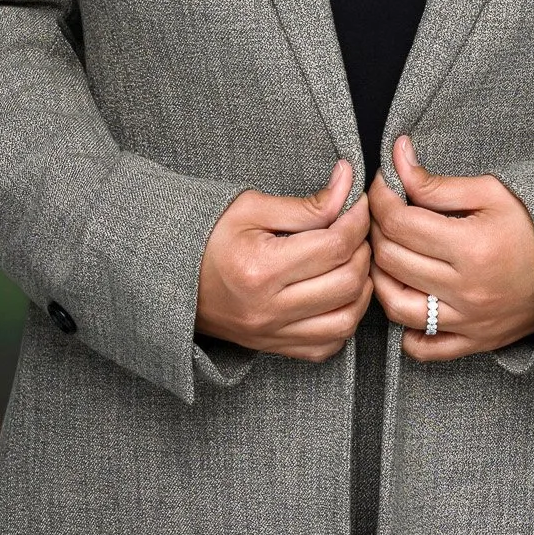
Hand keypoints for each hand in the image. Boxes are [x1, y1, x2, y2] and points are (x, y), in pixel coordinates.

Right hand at [195, 160, 372, 361]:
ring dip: (360, 287)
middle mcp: (269, 309)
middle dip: (362, 250)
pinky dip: (344, 319)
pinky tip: (337, 294)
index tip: (358, 202)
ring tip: (350, 260)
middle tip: (353, 229)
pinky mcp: (275, 349)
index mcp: (260, 269)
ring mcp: (273, 334)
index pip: (334, 245)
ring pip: (346, 320)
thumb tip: (347, 185)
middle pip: (347, 282)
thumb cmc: (209, 237)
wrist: (171, 279)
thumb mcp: (251, 208)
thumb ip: (305, 204)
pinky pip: (329, 345)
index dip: (357, 219)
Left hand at [368, 134, 533, 361]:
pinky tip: (409, 299)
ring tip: (389, 252)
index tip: (382, 184)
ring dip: (381, 276)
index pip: (399, 222)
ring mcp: (469, 321)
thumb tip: (396, 160)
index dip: (380, 197)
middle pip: (391, 260)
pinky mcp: (475, 342)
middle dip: (376, 230)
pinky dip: (406, 330)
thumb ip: (437, 183)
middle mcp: (466, 290)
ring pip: (395, 305)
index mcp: (471, 247)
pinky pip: (424, 348)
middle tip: (384, 213)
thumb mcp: (491, 192)